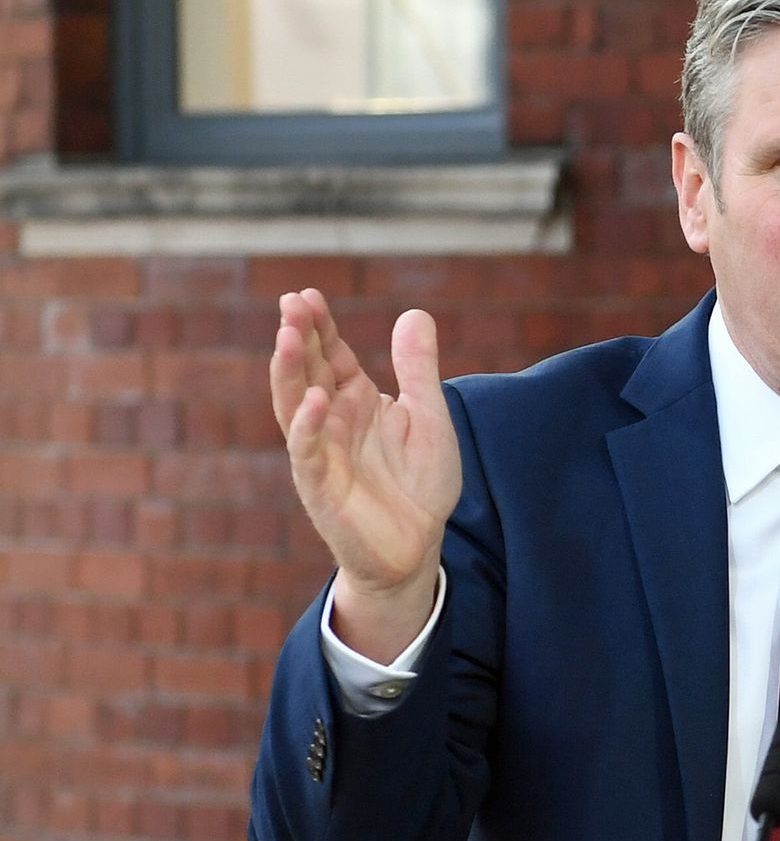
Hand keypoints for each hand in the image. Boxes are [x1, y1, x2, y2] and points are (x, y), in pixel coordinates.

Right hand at [269, 288, 460, 660]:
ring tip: (289, 337)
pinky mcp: (321, 486)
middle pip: (307, 371)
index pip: (331, 354)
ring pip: (294, 405)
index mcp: (356, 400)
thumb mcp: (429, 417)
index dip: (320, 326)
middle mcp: (332, 420)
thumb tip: (415, 312)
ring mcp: (322, 452)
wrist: (418, 546)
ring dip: (290, 372)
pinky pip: (308, 452)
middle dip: (299, 337)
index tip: (307, 294)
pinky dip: (307, 425)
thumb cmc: (419, 483)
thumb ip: (419, 369)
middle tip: (291, 304)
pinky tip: (313, 399)